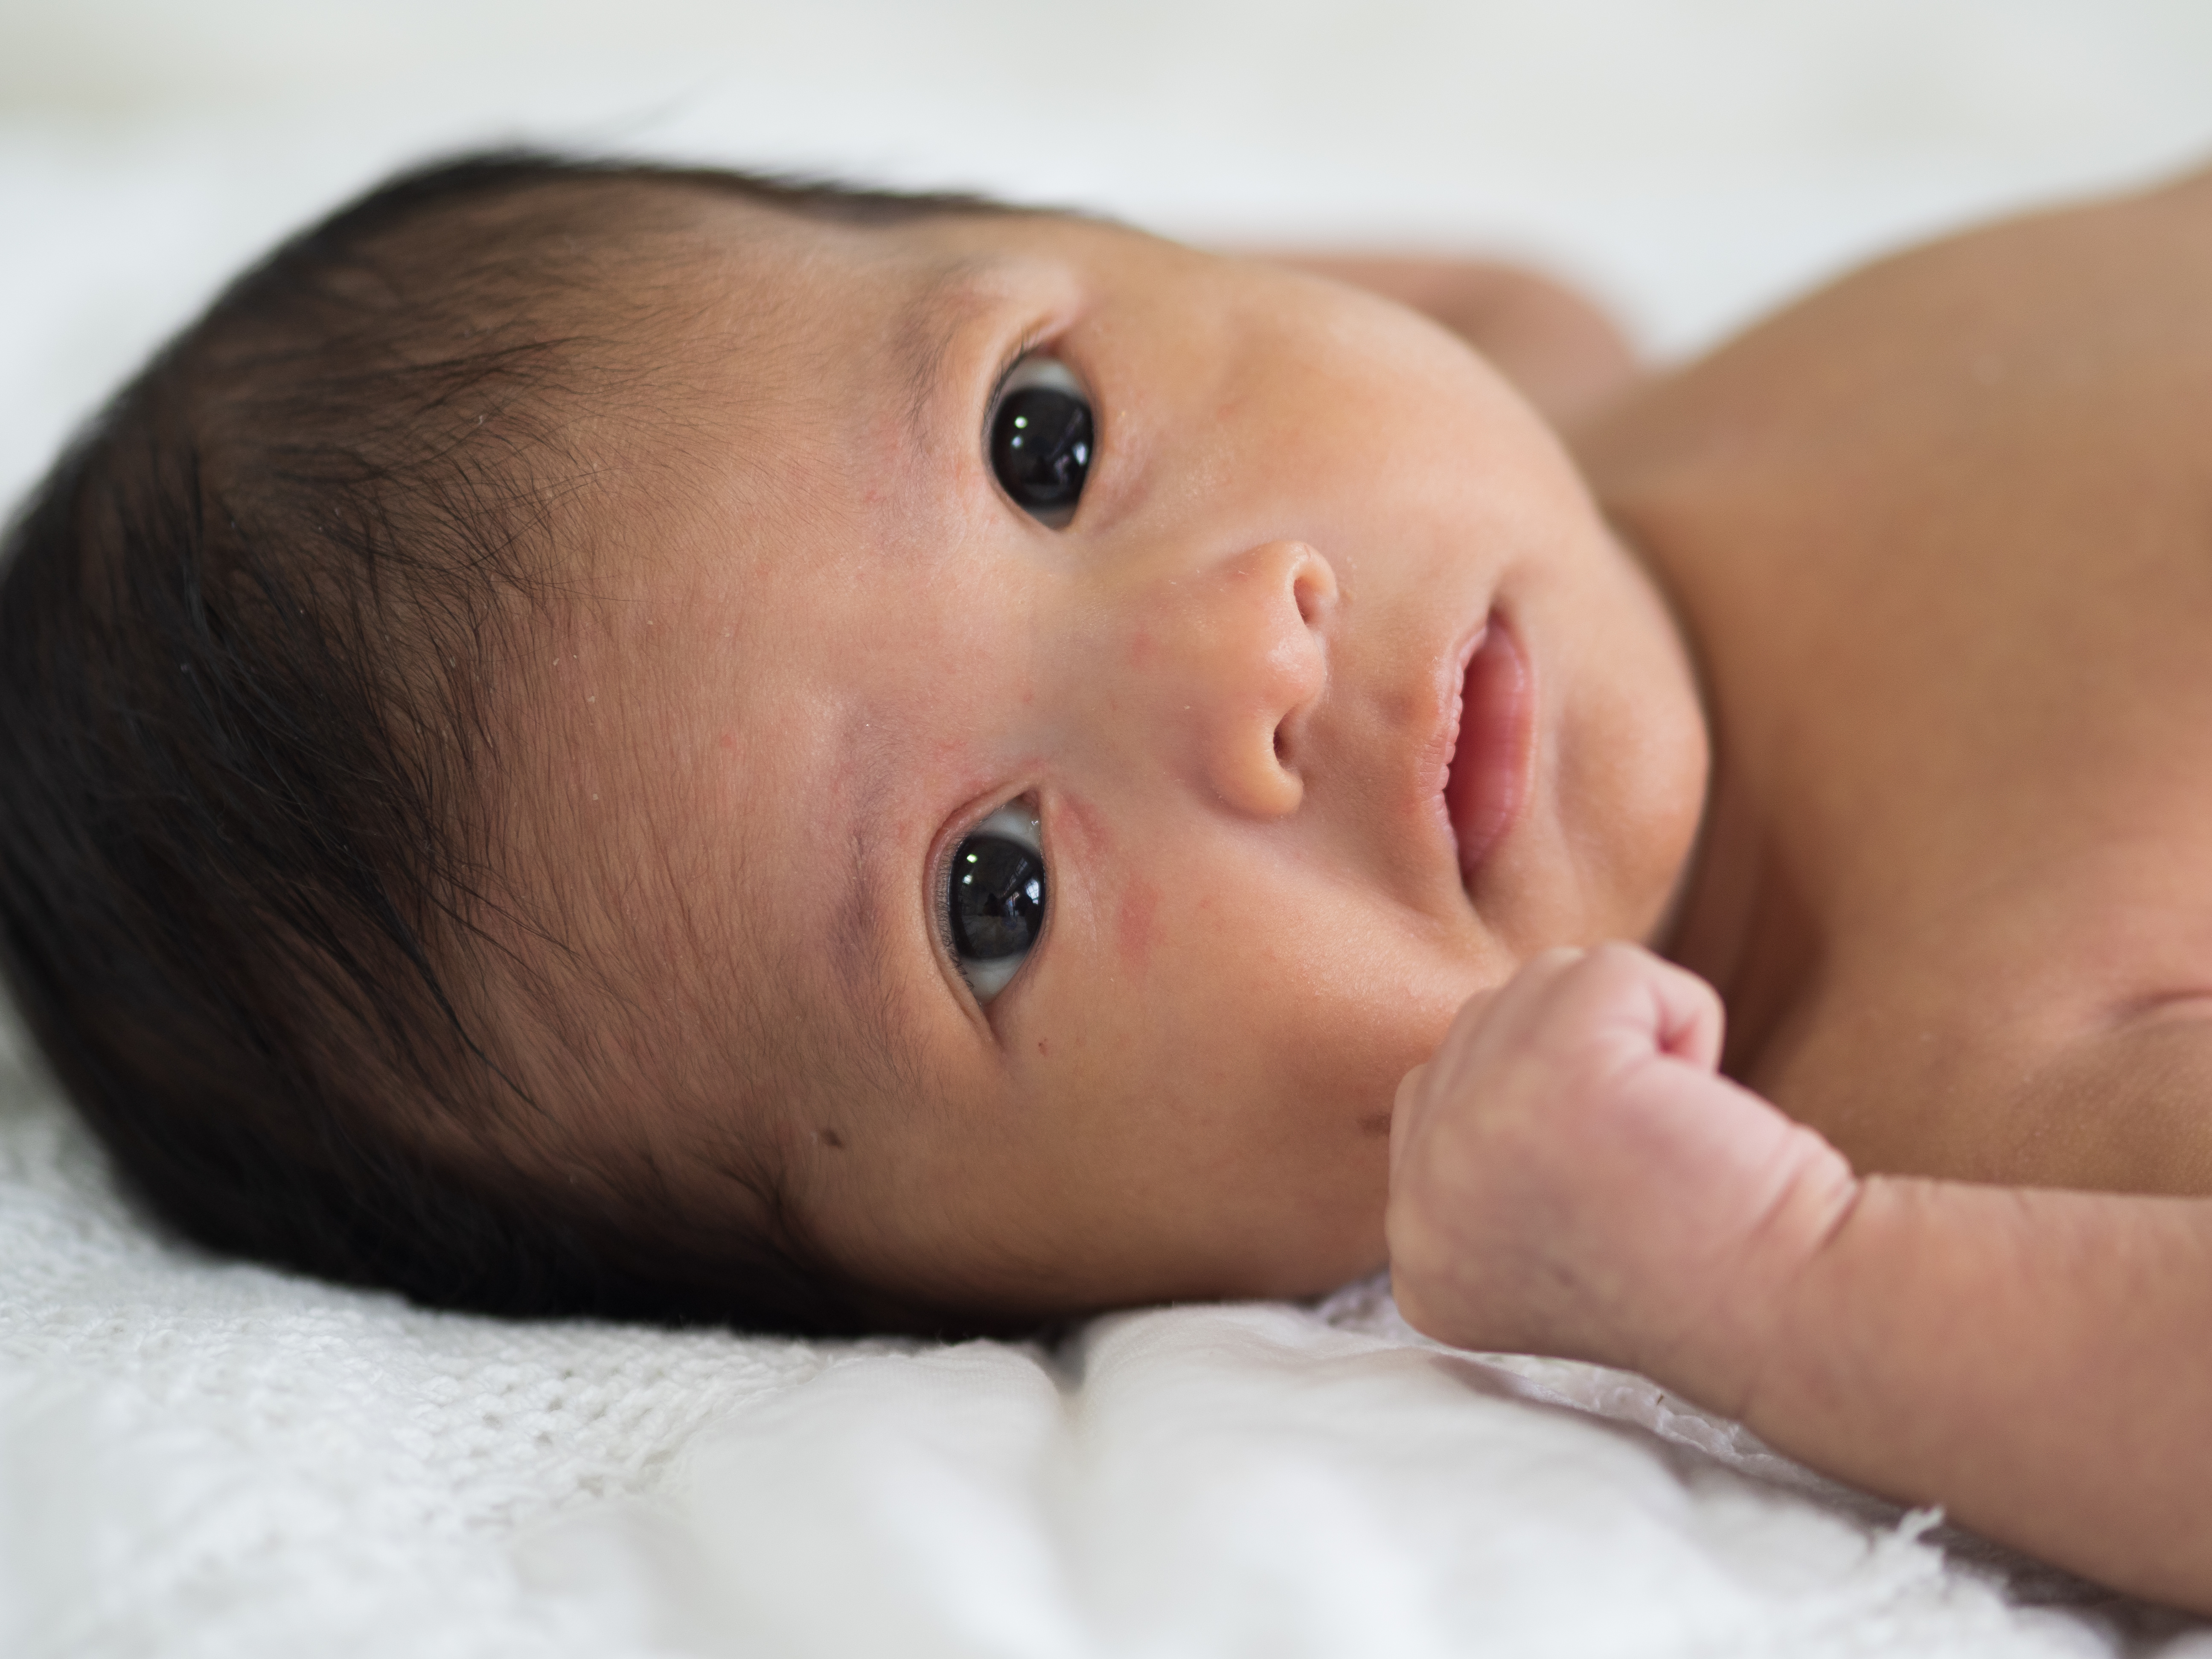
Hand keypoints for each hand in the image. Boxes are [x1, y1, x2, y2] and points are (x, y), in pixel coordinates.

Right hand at [1386, 943, 1857, 1415]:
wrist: (1803, 1317)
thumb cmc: (1703, 1266)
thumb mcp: (1538, 1226)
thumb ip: (1482, 1141)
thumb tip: (1489, 1030)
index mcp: (1416, 1252)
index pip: (1436, 1091)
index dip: (1545, 1096)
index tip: (1619, 1177)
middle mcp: (1419, 1203)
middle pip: (1483, 1024)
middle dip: (1583, 1060)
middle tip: (1648, 1163)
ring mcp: (1469, 1136)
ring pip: (1540, 986)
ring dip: (1631, 1037)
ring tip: (1669, 1133)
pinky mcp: (1549, 1069)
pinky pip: (1612, 970)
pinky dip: (1683, 1016)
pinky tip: (1700, 1102)